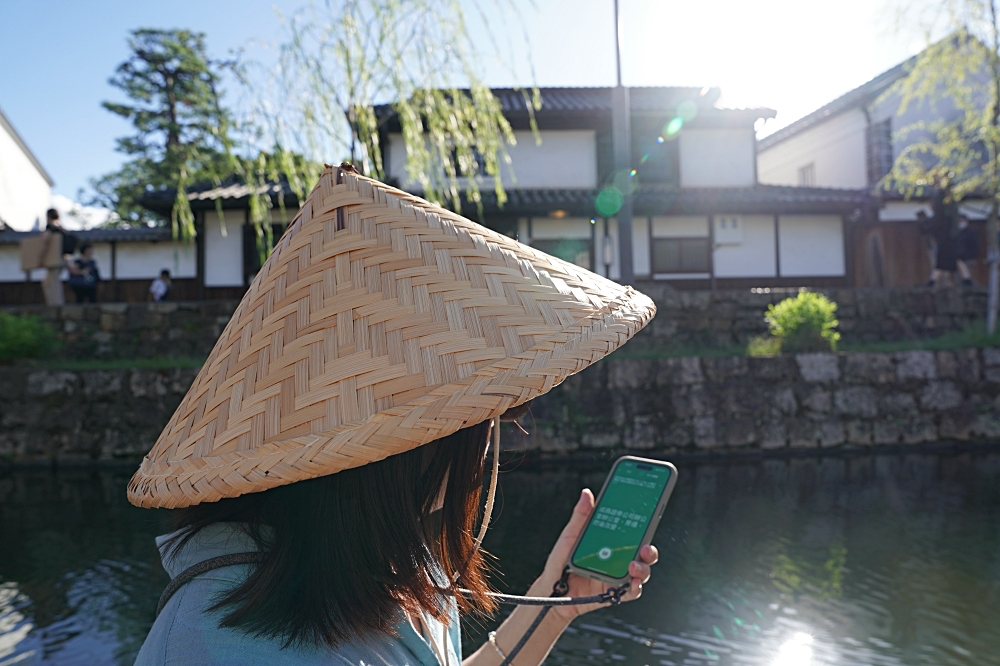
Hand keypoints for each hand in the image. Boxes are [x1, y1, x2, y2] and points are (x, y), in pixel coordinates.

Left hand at [529, 489, 657, 622]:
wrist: (551, 592)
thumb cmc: (559, 562)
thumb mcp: (570, 536)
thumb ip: (581, 516)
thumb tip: (587, 494)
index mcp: (609, 543)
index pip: (632, 534)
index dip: (643, 526)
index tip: (648, 518)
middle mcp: (617, 559)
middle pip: (641, 553)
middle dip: (648, 550)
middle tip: (645, 547)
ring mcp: (616, 576)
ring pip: (640, 571)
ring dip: (643, 568)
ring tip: (634, 565)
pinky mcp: (613, 593)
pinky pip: (630, 592)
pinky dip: (634, 588)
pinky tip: (632, 583)